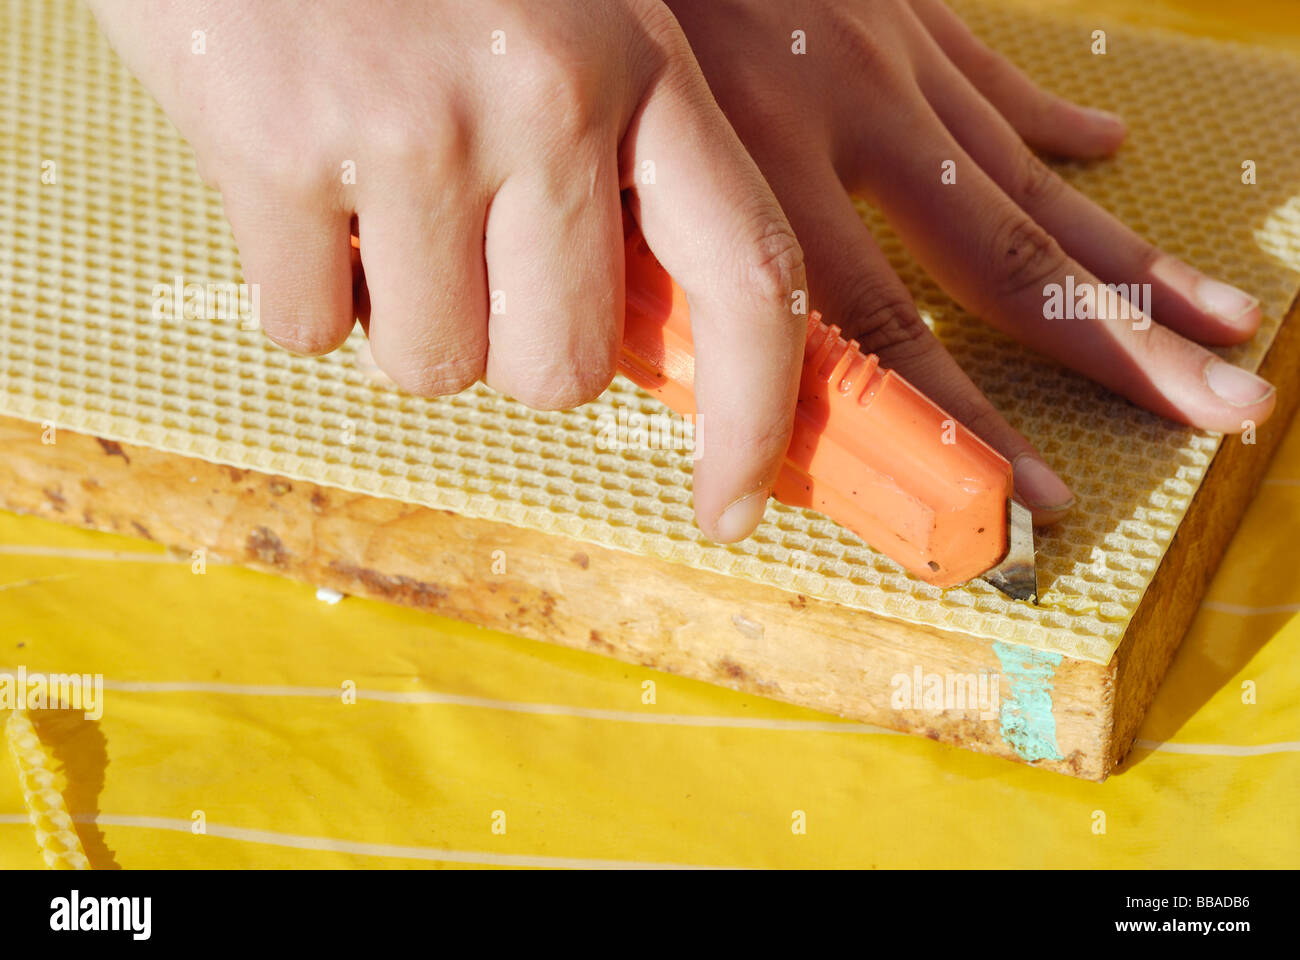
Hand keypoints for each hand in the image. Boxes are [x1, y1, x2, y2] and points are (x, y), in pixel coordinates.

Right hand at [86, 0, 808, 541]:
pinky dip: (303, 290)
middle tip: (466, 261)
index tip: (734, 509)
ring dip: (402, 315)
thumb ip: (619, 172)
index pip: (750, 281)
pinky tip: (299, 183)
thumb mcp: (565, 24)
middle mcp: (545, 101)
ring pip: (434, 368)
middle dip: (510, 349)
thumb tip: (636, 345)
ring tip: (374, 194)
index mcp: (644, 67)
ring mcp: (410, 128)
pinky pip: (310, 331)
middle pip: (562, 374)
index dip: (755, 420)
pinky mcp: (276, 152)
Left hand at [668, 0, 1275, 522]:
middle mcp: (852, 116)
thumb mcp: (611, 159)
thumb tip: (711, 380)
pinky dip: (1053, 122)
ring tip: (1226, 322)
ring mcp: (891, 58)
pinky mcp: (903, 8)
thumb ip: (666, 271)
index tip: (1037, 497)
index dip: (969, 426)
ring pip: (1031, 178)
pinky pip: (995, 79)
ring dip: (1133, 259)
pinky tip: (1107, 146)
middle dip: (1124, 347)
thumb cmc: (607, 21)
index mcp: (763, 172)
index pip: (885, 333)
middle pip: (1007, 258)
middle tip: (1223, 409)